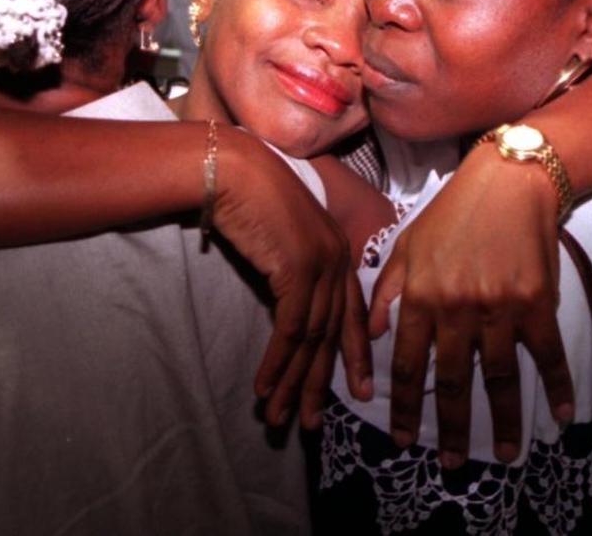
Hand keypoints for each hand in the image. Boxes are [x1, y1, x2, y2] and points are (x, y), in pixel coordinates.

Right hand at [214, 129, 351, 429]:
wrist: (233, 170)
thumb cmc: (248, 196)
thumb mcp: (281, 236)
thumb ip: (294, 268)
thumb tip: (290, 308)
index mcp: (337, 250)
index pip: (352, 312)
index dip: (353, 355)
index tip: (358, 390)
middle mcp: (337, 259)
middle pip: (332, 334)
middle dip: (319, 383)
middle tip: (311, 422)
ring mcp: (321, 265)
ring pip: (311, 339)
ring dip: (292, 383)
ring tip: (280, 417)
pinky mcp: (298, 271)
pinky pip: (289, 330)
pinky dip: (276, 363)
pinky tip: (263, 387)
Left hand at [367, 147, 574, 466]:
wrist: (507, 182)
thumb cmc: (451, 213)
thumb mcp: (404, 246)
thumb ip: (384, 292)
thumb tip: (368, 336)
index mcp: (419, 296)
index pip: (405, 364)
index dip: (404, 406)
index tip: (403, 438)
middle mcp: (456, 307)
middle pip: (451, 381)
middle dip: (448, 428)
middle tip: (449, 464)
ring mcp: (498, 307)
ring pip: (499, 377)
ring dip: (503, 421)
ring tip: (503, 454)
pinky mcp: (536, 302)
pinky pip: (547, 354)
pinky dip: (555, 386)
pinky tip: (559, 415)